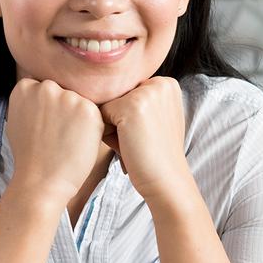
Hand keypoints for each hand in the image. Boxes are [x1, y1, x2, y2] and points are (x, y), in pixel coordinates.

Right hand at [5, 78, 105, 204]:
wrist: (41, 180)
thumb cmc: (29, 155)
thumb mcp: (16, 120)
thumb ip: (28, 102)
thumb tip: (39, 93)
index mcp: (25, 87)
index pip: (43, 87)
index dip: (47, 107)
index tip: (44, 123)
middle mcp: (46, 87)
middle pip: (63, 91)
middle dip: (63, 108)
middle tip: (56, 133)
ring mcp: (68, 97)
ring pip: (79, 102)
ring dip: (78, 117)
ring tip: (66, 140)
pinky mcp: (89, 110)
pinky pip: (93, 114)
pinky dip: (90, 128)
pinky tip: (77, 143)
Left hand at [99, 77, 190, 202]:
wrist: (166, 180)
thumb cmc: (152, 154)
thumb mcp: (152, 119)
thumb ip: (135, 102)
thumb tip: (95, 92)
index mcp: (166, 84)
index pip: (126, 93)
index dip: (127, 118)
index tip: (146, 135)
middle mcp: (159, 82)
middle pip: (115, 97)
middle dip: (118, 122)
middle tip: (140, 141)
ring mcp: (146, 92)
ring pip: (106, 106)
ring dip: (111, 128)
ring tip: (133, 143)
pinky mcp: (131, 105)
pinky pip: (100, 115)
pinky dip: (107, 134)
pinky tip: (127, 145)